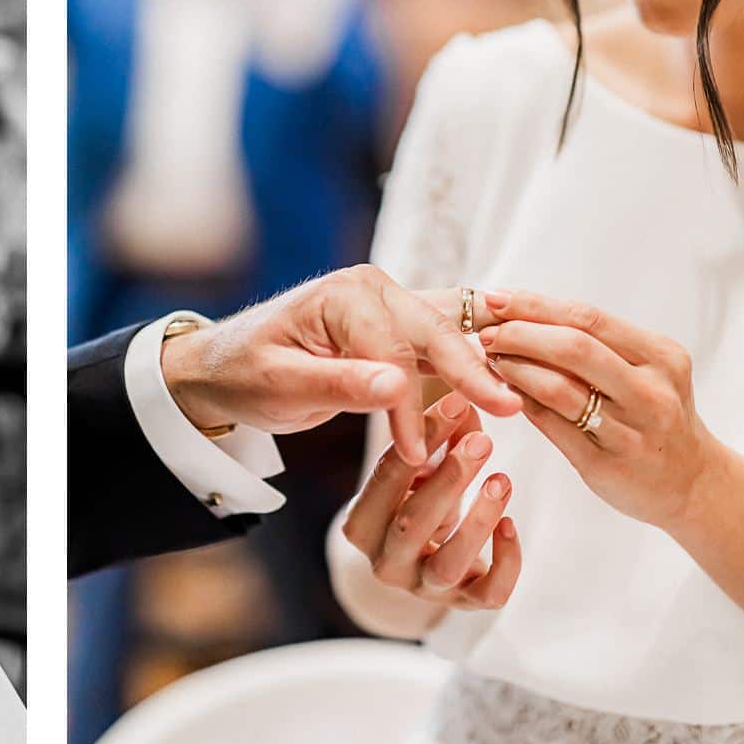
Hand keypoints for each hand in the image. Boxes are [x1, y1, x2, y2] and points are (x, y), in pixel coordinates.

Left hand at [162, 265, 521, 463]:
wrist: (224, 365)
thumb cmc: (243, 374)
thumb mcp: (280, 385)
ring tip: (519, 400)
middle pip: (436, 331)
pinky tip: (497, 391)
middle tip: (512, 410)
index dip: (407, 407)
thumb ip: (339, 385)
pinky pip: (439, 345)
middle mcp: (374, 289)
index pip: (392, 353)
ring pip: (447, 335)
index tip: (416, 454)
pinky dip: (466, 368)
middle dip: (474, 372)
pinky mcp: (397, 328)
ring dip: (480, 367)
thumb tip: (397, 385)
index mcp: (345, 294)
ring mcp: (390, 305)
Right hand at [342, 393, 521, 609]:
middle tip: (482, 441)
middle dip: (450, 479)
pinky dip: (505, 561)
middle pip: (413, 523)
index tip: (455, 405)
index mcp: (360, 526)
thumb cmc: (415, 501)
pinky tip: (511, 525)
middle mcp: (385, 562)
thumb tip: (465, 399)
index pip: (386, 479)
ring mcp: (423, 588)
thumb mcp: (417, 469)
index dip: (422, 440)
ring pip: (448, 563)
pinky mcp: (462, 604)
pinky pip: (488, 594)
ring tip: (501, 480)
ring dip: (478, 520)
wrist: (422, 559)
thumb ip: (437, 437)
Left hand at [478, 290, 721, 529]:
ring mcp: (631, 432)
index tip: (497, 298)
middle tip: (485, 331)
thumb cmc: (654, 415)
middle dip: (520, 333)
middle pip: (575, 348)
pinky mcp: (606, 465)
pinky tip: (502, 391)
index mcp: (662, 357)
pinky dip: (521, 402)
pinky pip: (552, 426)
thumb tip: (522, 309)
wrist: (692, 483)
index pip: (590, 318)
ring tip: (489, 358)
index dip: (537, 305)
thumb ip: (599, 344)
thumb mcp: (646, 371)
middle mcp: (652, 393)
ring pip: (559, 389)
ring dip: (515, 368)